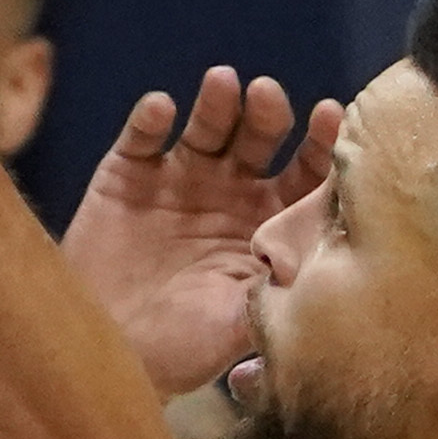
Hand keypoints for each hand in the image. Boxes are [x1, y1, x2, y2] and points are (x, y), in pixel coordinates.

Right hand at [60, 71, 343, 397]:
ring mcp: (177, 180)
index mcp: (268, 223)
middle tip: (268, 96)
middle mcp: (228, 193)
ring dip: (217, 103)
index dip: (321, 145)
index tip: (332, 119)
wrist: (105, 355)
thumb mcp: (242, 325)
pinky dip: (150, 118)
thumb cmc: (182, 347)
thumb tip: (322, 258)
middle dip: (268, 113)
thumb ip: (279, 288)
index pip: (307, 173)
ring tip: (223, 83)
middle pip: (259, 137)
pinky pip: (142, 137)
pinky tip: (160, 109)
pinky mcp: (127, 176)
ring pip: (207, 126)